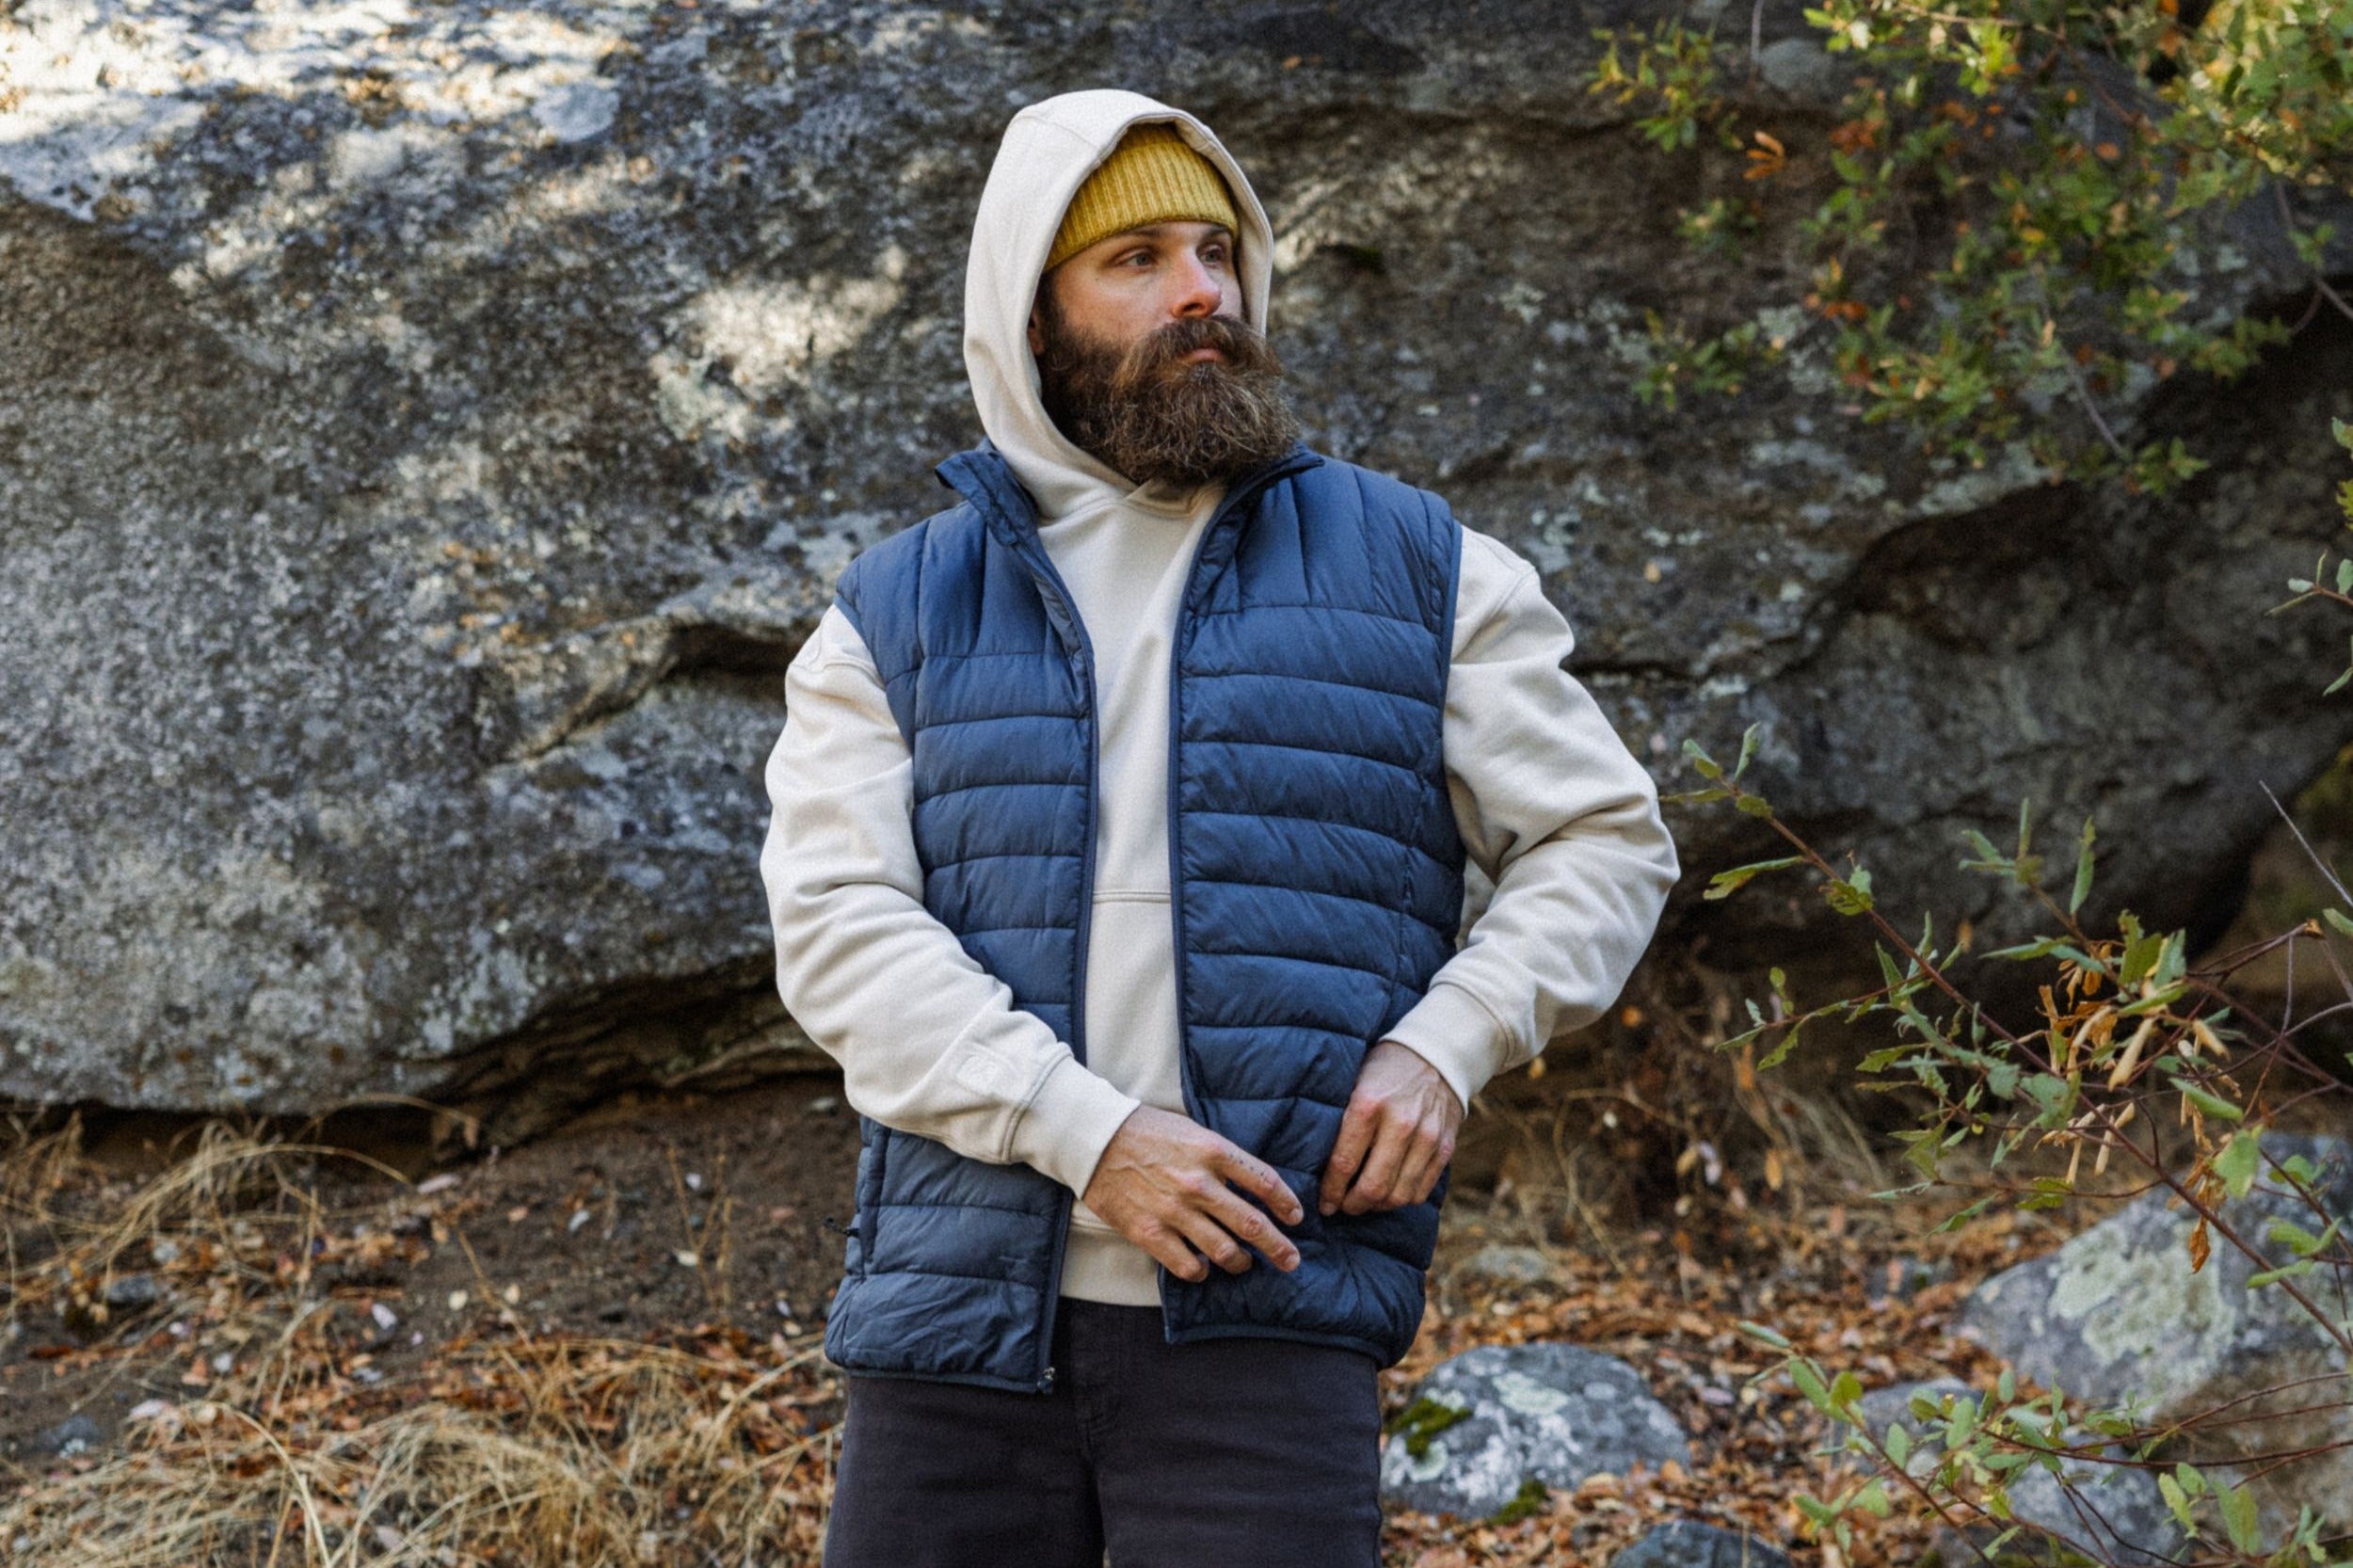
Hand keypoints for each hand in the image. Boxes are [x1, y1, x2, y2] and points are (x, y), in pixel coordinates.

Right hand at [1080, 1106, 1305, 1282]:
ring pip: (1225, 1252)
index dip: (1287, 1204)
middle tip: (1291, 1260)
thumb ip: (1221, 1157)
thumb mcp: (1192, 1130)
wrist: (1095, 1139)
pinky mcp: (1150, 1233)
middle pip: (1254, 1225)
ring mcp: (1175, 1211)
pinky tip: (1203, 1266)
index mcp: (1213, 1151)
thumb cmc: (1145, 1130)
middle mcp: (1199, 1183)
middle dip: (1279, 1248)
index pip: (1265, 1182)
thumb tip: (1251, 1185)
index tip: (1295, 1217)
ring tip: (1245, 1263)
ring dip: (1242, 1263)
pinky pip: (1188, 1266)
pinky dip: (1202, 1271)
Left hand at [1318, 1040, 1462, 1216]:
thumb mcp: (1354, 1082)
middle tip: (1342, 1207)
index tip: (1323, 1203)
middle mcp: (1400, 1123)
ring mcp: (1426, 1137)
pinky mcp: (1444, 1147)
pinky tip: (1389, 1193)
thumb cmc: (1384, 1069)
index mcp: (1369, 1105)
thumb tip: (1312, 1161)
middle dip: (1352, 1205)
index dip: (1330, 1191)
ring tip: (1365, 1203)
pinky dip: (1402, 1199)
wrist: (1436, 1053)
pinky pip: (1421, 1190)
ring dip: (1377, 1207)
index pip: (1344, 1163)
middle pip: (1373, 1186)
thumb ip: (1339, 1119)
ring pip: (1399, 1195)